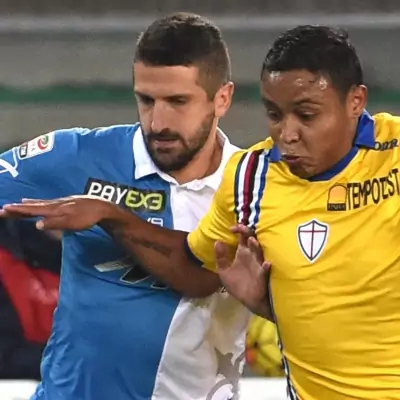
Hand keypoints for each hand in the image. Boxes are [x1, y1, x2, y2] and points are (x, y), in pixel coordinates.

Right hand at [0, 196, 117, 230]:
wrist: (102, 207)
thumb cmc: (87, 217)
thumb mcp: (71, 223)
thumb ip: (54, 223)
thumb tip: (37, 225)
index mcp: (55, 209)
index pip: (33, 210)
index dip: (19, 210)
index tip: (4, 209)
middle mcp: (56, 204)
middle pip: (34, 205)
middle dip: (19, 207)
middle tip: (5, 208)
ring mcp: (62, 202)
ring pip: (42, 203)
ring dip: (29, 204)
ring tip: (19, 203)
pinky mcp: (68, 203)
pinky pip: (49, 203)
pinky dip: (41, 203)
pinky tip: (42, 203)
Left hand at [215, 224, 272, 319]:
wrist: (247, 301)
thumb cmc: (238, 284)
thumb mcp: (224, 271)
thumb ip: (221, 257)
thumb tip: (217, 241)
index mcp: (243, 253)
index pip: (243, 237)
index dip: (239, 230)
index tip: (232, 228)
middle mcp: (252, 256)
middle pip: (252, 240)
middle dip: (248, 233)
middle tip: (242, 228)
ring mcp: (258, 265)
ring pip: (259, 253)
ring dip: (256, 247)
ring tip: (251, 241)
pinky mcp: (262, 277)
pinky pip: (265, 271)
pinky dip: (266, 267)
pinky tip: (267, 264)